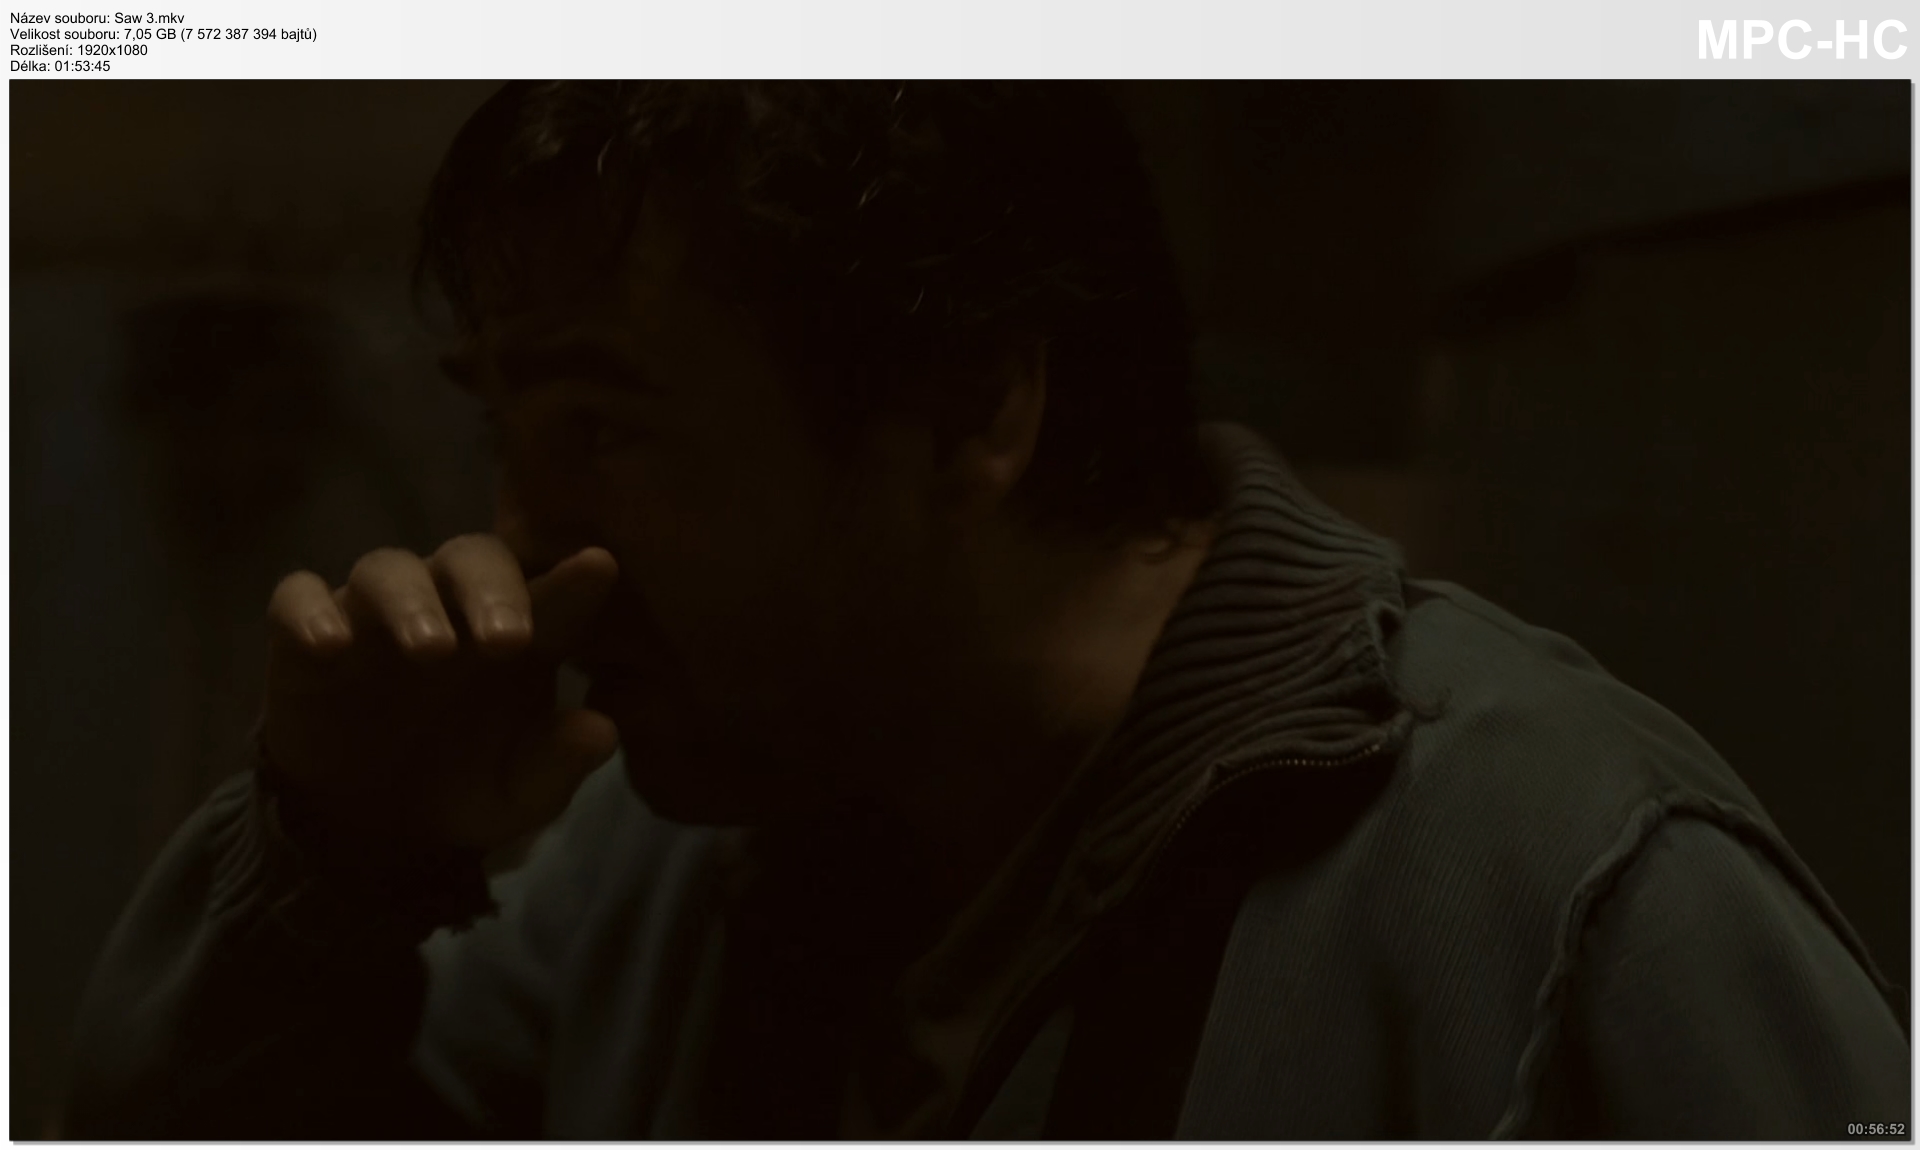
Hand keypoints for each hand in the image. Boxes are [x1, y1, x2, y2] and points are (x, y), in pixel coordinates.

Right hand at [262, 536, 620, 852]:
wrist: (372, 832)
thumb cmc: (465, 789)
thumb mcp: (517, 797)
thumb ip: (558, 764)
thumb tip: (602, 732)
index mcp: (519, 635)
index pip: (552, 592)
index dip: (574, 579)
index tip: (599, 567)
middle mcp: (451, 609)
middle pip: (471, 558)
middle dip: (491, 590)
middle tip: (507, 640)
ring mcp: (376, 617)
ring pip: (388, 568)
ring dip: (410, 601)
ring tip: (430, 650)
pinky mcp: (305, 639)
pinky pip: (296, 598)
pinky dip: (309, 611)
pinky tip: (330, 647)